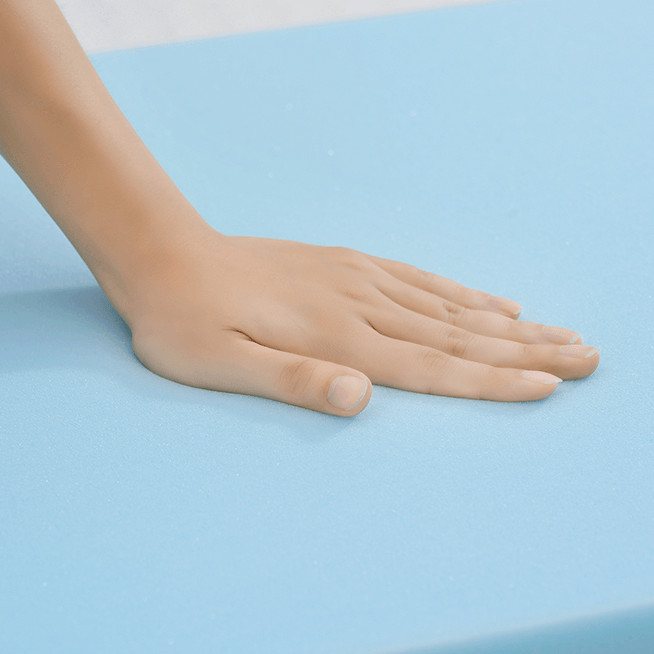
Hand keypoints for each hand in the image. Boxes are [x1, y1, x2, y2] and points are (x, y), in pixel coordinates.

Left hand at [129, 229, 599, 415]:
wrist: (168, 258)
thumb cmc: (188, 323)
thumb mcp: (224, 365)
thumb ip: (295, 380)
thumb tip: (362, 395)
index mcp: (338, 337)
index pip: (433, 366)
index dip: (494, 380)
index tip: (552, 383)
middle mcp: (361, 305)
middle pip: (459, 335)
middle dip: (527, 350)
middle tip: (588, 355)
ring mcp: (358, 279)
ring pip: (450, 306)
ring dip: (508, 323)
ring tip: (557, 330)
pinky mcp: (348, 264)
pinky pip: (420, 280)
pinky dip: (462, 294)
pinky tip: (489, 302)